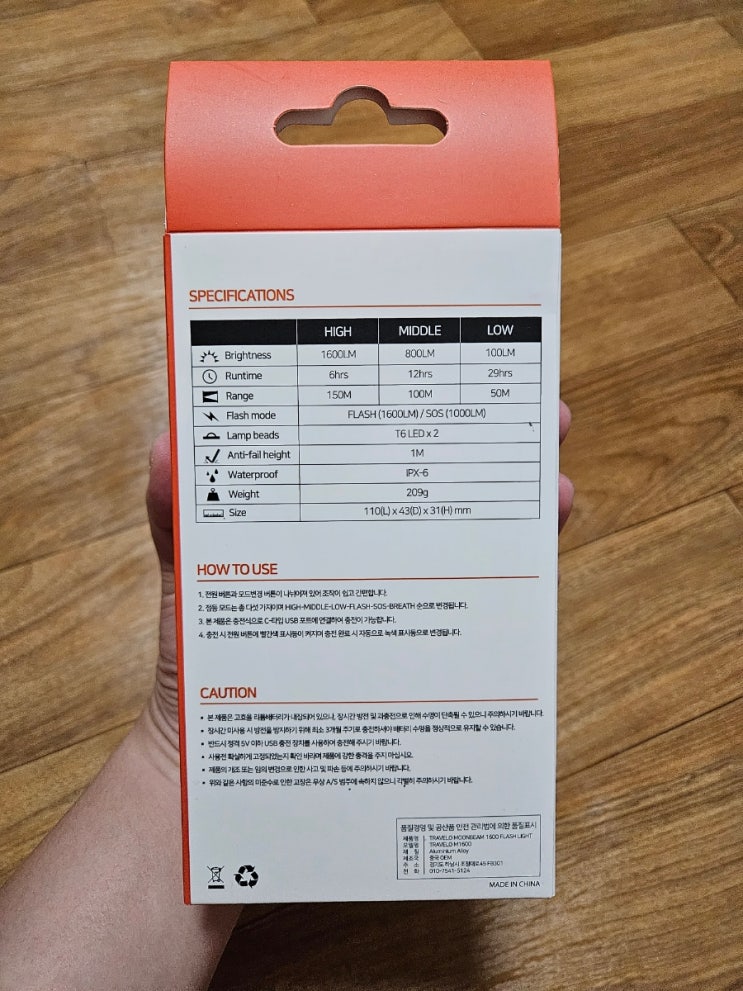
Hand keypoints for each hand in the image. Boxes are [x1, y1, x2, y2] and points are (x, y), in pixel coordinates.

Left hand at [141, 406, 573, 756]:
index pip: (377, 460)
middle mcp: (371, 562)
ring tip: (556, 486)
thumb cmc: (198, 666)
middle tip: (544, 416)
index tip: (459, 375)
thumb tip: (169, 446)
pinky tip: (542, 559)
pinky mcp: (418, 662)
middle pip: (442, 493)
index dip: (417, 418)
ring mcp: (400, 608)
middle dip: (496, 451)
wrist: (214, 765)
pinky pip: (478, 623)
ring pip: (475, 549)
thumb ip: (176, 520)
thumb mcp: (190, 582)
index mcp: (322, 531)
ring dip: (522, 514)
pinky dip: (517, 589)